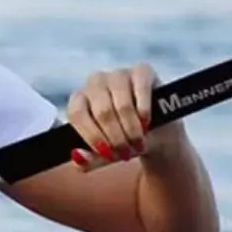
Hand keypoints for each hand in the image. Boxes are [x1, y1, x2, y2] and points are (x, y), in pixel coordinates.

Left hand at [66, 63, 185, 171]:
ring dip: (131, 129)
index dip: (92, 136)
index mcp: (78, 100)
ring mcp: (118, 75)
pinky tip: (146, 123)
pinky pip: (140, 88)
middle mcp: (95, 83)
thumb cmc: (122, 142)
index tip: (106, 153)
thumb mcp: (104, 156)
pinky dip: (143, 111)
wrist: (155, 134)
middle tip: (125, 153)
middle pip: (102, 112)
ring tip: (137, 143)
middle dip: (116, 138)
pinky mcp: (142, 70)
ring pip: (122, 104)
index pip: (77, 114)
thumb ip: (87, 160)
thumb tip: (77, 156)